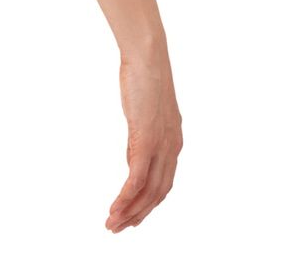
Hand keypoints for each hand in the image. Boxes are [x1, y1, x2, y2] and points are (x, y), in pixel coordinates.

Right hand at [106, 49, 182, 231]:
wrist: (148, 58)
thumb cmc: (145, 74)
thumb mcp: (145, 108)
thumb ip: (144, 130)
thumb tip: (135, 147)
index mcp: (173, 141)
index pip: (163, 182)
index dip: (149, 202)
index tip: (133, 215)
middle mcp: (172, 148)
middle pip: (158, 193)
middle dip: (139, 214)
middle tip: (119, 227)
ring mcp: (161, 146)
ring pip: (148, 192)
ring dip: (130, 211)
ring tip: (112, 224)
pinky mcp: (147, 141)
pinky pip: (136, 178)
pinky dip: (126, 197)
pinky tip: (115, 208)